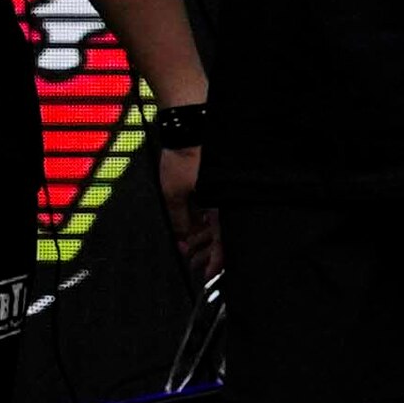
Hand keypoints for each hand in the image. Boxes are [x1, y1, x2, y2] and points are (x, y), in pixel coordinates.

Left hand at [159, 144, 215, 285]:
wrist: (189, 127)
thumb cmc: (187, 155)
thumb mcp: (174, 194)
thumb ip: (179, 220)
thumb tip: (182, 239)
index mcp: (224, 207)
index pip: (224, 245)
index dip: (214, 264)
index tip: (205, 275)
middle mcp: (229, 202)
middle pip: (220, 237)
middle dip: (202, 251)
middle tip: (190, 260)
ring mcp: (225, 194)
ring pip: (216, 224)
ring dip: (201, 236)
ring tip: (185, 244)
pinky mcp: (220, 185)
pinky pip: (214, 210)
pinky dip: (203, 220)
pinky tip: (191, 225)